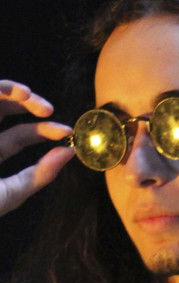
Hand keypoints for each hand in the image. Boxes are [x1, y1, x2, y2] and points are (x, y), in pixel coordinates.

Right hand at [0, 80, 73, 216]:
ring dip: (10, 90)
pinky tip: (16, 93)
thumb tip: (69, 153)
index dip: (45, 131)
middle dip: (29, 103)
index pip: (20, 136)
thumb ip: (39, 175)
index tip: (67, 133)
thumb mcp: (9, 193)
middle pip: (5, 109)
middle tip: (49, 110)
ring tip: (28, 94)